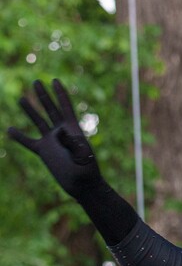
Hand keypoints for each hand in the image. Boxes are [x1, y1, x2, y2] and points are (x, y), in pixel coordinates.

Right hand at [7, 79, 102, 199]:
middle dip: (44, 96)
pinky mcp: (44, 152)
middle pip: (51, 109)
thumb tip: (58, 132)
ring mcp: (51, 141)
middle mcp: (61, 132)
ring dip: (30, 110)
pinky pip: (29, 142)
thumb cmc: (86, 170)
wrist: (82, 185)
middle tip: (36, 81)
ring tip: (22, 99)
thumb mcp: (82, 155)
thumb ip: (71, 142)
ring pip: (39, 121)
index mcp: (73, 129)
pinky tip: (10, 130)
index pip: (66, 107)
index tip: (55, 80)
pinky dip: (20, 137)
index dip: (61, 94)